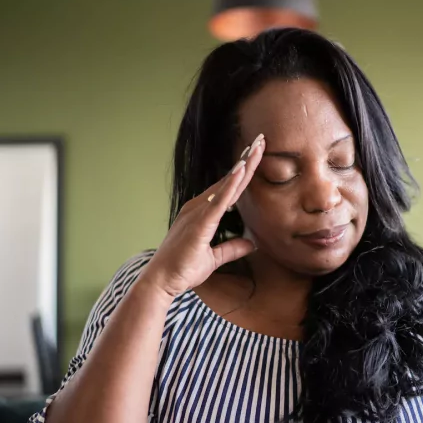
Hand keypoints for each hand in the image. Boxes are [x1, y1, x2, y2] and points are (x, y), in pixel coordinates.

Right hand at [139, 134, 265, 297]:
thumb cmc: (182, 269)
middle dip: (246, 160)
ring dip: (243, 166)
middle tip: (261, 140)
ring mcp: (197, 213)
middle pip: (229, 180)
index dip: (243, 171)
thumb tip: (252, 243)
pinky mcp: (199, 223)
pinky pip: (219, 200)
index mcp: (201, 213)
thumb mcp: (213, 259)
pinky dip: (231, 184)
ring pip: (226, 185)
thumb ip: (232, 248)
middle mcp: (198, 207)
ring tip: (257, 147)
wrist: (161, 282)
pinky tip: (242, 170)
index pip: (228, 188)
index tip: (256, 154)